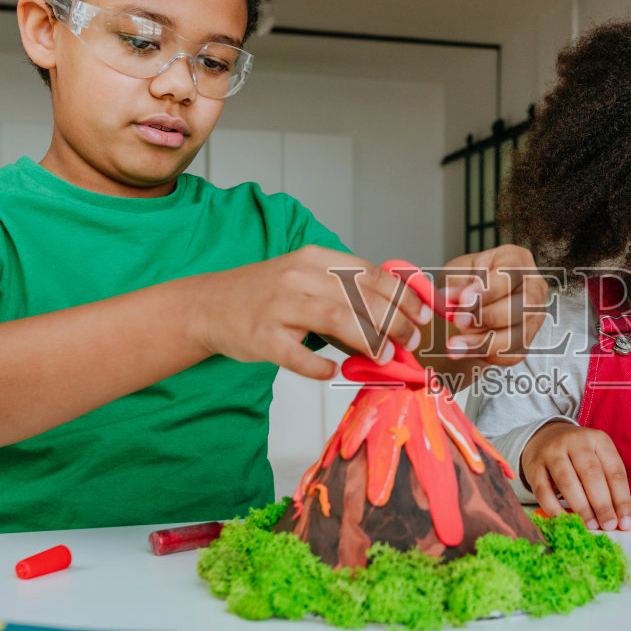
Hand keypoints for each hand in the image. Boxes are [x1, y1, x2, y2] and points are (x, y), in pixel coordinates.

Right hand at [193, 246, 430, 379]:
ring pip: (334, 319)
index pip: (368, 273)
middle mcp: (297, 277)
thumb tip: (395, 313)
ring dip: (367, 339)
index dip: (402, 295)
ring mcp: (278, 307)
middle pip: (358, 297)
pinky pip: (296, 355)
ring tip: (385, 356)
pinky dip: (318, 366)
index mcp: (314, 258)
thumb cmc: (266, 295)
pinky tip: (332, 371)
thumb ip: (344, 289)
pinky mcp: (261, 337)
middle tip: (411, 342)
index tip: (423, 314)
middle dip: (393, 321)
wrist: (208, 305)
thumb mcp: (306, 276)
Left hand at [438, 244, 547, 366]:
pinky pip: (512, 354)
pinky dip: (487, 354)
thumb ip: (453, 284)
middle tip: (458, 321)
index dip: (489, 288)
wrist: (473, 304)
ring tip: (455, 345)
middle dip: (488, 316)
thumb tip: (449, 298)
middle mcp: (533, 287)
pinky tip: (467, 350)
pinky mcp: (527, 340)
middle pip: (523, 304)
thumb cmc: (469, 282)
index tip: (464, 300)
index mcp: (517, 261)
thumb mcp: (456, 274)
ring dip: (484, 342)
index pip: (511, 272)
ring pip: (519, 333)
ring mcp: (534, 316)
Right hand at [521, 421, 630, 530]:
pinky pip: (544, 491)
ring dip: (581, 507)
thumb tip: (622, 517)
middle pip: (591, 475)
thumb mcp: (599, 459)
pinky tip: (565, 521)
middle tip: (608, 525)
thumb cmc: (578, 454)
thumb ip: (610, 485)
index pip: (614, 471)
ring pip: (567, 481)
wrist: (545, 437)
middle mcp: (576, 442)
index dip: (621, 499)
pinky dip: (555, 509)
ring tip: (591, 525)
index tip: (625, 522)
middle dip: (602, 504)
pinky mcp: (534, 466)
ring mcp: (552, 452)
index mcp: (599, 440)